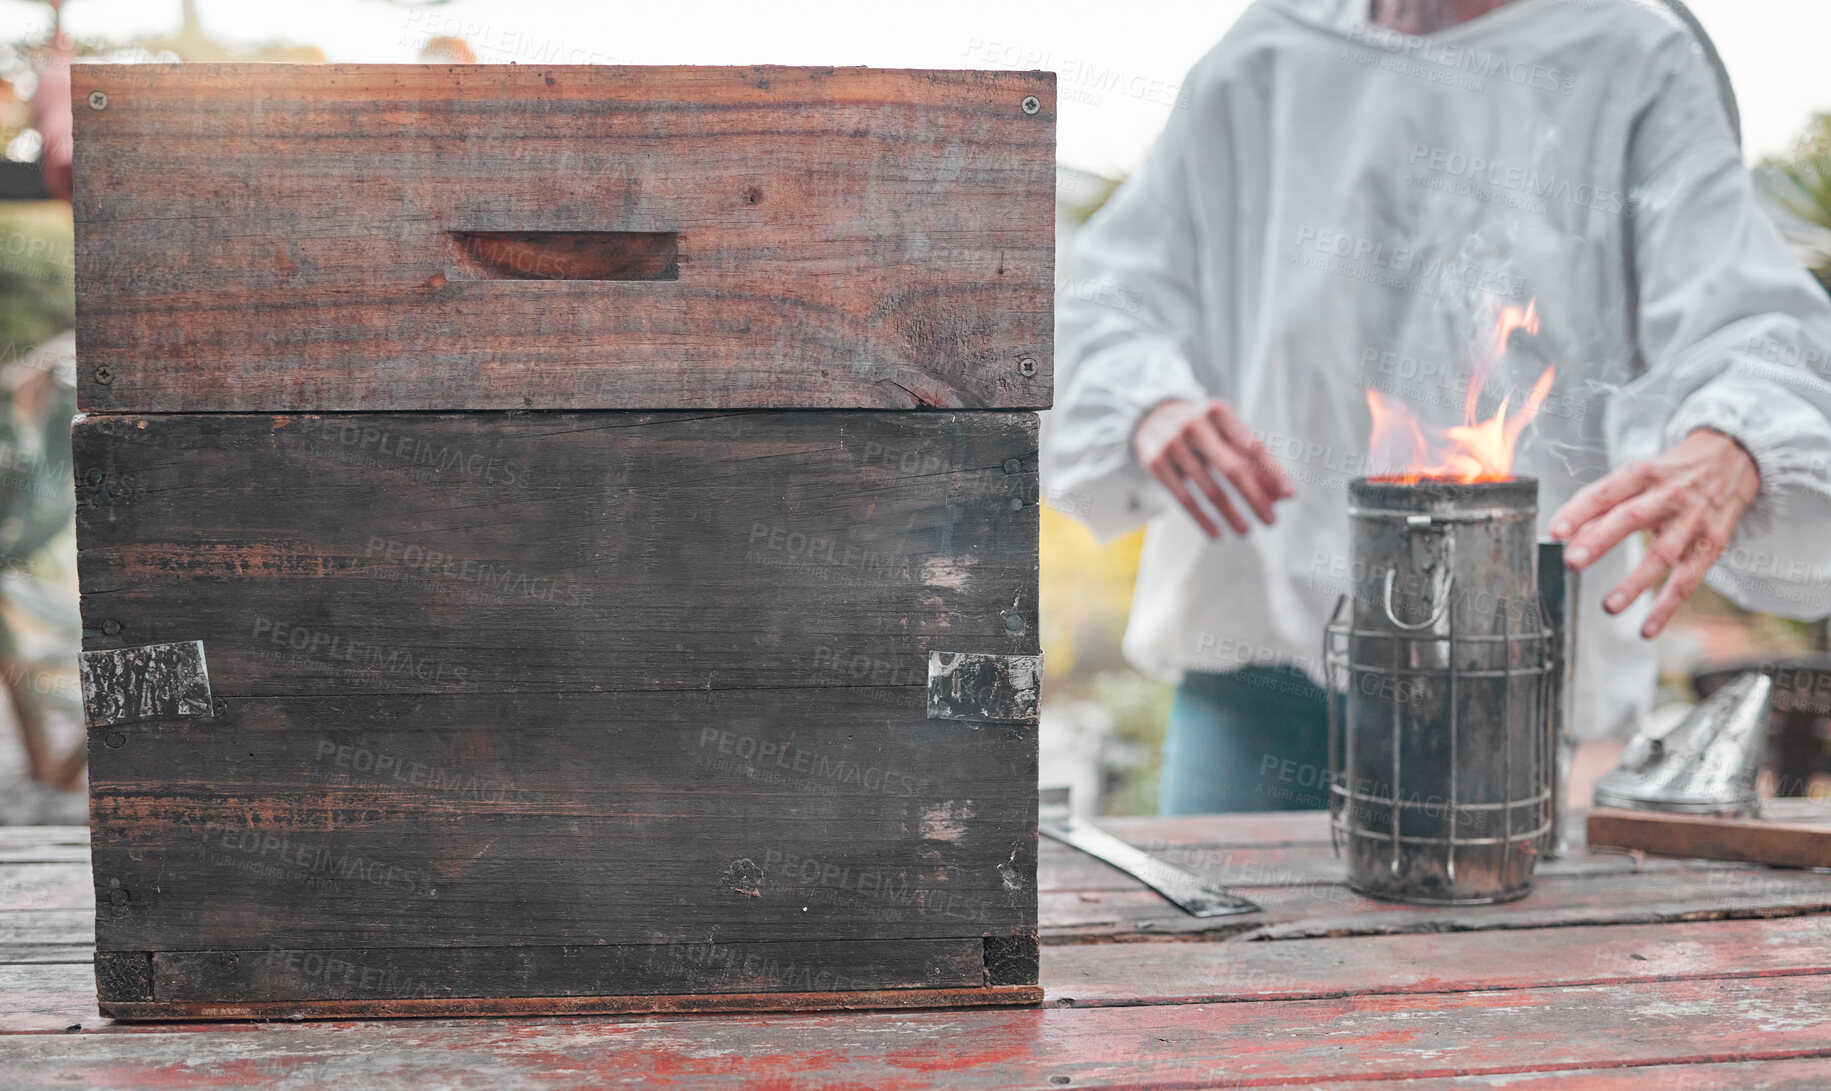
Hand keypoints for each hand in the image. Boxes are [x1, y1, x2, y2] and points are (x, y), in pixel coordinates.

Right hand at [1133, 398, 1293, 537]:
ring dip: (1231, 514)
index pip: (1252, 446)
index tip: (1289, 495)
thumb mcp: (1225, 434)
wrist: (1151, 417)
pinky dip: (1202, 518)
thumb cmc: (1202, 430)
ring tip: (1246, 531)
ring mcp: (1172, 443)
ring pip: (1209, 489)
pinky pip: (1183, 498)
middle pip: (1232, 469)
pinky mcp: (1154, 462)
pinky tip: (1217, 533)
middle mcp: (1195, 425)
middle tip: (1271, 521)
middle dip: (1254, 498)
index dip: (1272, 471)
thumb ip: (1253, 461)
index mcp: (1218, 412)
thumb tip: (1282, 496)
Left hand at [1548, 429, 1759, 638]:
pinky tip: (1647, 627)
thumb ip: (1603, 506)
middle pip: (1630, 518)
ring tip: (1609, 606)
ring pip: (1662, 554)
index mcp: (1642, 474)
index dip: (1577, 511)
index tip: (1555, 531)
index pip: (1604, 492)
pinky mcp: (1712, 543)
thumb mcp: (1637, 476)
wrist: (1732, 459)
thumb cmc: (1671, 473)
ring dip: (1634, 582)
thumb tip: (1570, 537)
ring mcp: (1692, 520)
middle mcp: (1667, 495)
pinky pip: (1689, 579)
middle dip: (1599, 541)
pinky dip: (1668, 606)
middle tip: (1573, 562)